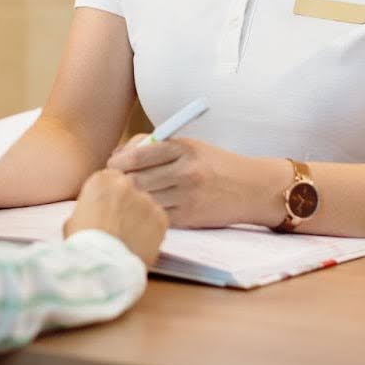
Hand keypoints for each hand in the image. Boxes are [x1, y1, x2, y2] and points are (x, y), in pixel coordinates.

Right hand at [64, 169, 167, 265]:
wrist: (102, 266)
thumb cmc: (82, 245)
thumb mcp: (74, 219)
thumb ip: (90, 208)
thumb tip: (95, 212)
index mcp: (101, 180)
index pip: (110, 177)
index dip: (109, 193)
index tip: (108, 206)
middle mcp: (126, 184)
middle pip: (130, 188)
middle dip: (126, 201)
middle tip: (119, 222)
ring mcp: (146, 200)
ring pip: (146, 204)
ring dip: (140, 215)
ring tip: (130, 237)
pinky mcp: (161, 218)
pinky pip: (158, 219)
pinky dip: (152, 229)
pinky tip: (141, 243)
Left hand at [108, 135, 287, 228]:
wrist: (251, 188)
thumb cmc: (215, 164)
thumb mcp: (191, 147)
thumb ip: (157, 148)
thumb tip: (118, 156)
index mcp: (184, 148)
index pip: (138, 155)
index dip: (118, 162)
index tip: (112, 165)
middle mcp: (186, 171)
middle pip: (136, 179)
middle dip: (119, 182)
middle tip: (113, 185)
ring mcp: (188, 196)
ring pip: (143, 199)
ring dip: (130, 200)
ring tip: (125, 198)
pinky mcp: (190, 217)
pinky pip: (156, 216)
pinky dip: (147, 213)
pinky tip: (144, 210)